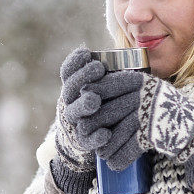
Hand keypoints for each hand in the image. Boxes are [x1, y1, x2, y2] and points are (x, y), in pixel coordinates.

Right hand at [53, 47, 107, 173]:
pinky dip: (96, 137)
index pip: (67, 72)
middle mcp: (69, 103)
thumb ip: (106, 75)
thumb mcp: (100, 87)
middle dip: (83, 77)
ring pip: (74, 113)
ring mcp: (74, 122)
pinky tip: (106, 133)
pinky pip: (87, 140)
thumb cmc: (101, 103)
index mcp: (72, 88)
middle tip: (98, 68)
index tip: (87, 52)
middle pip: (70, 89)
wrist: (87, 136)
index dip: (74, 62)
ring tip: (94, 100)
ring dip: (83, 105)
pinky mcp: (83, 141)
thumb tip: (126, 55)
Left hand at [79, 72, 193, 169]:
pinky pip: (130, 149)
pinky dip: (120, 159)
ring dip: (105, 147)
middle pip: (108, 111)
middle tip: (84, 132)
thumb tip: (86, 93)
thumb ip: (122, 89)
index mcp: (140, 81)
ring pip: (116, 133)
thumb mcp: (145, 90)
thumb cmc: (161, 109)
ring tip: (101, 153)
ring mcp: (150, 114)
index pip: (108, 85)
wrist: (192, 127)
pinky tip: (114, 164)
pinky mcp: (154, 134)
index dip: (93, 95)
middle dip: (93, 126)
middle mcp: (145, 95)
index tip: (83, 102)